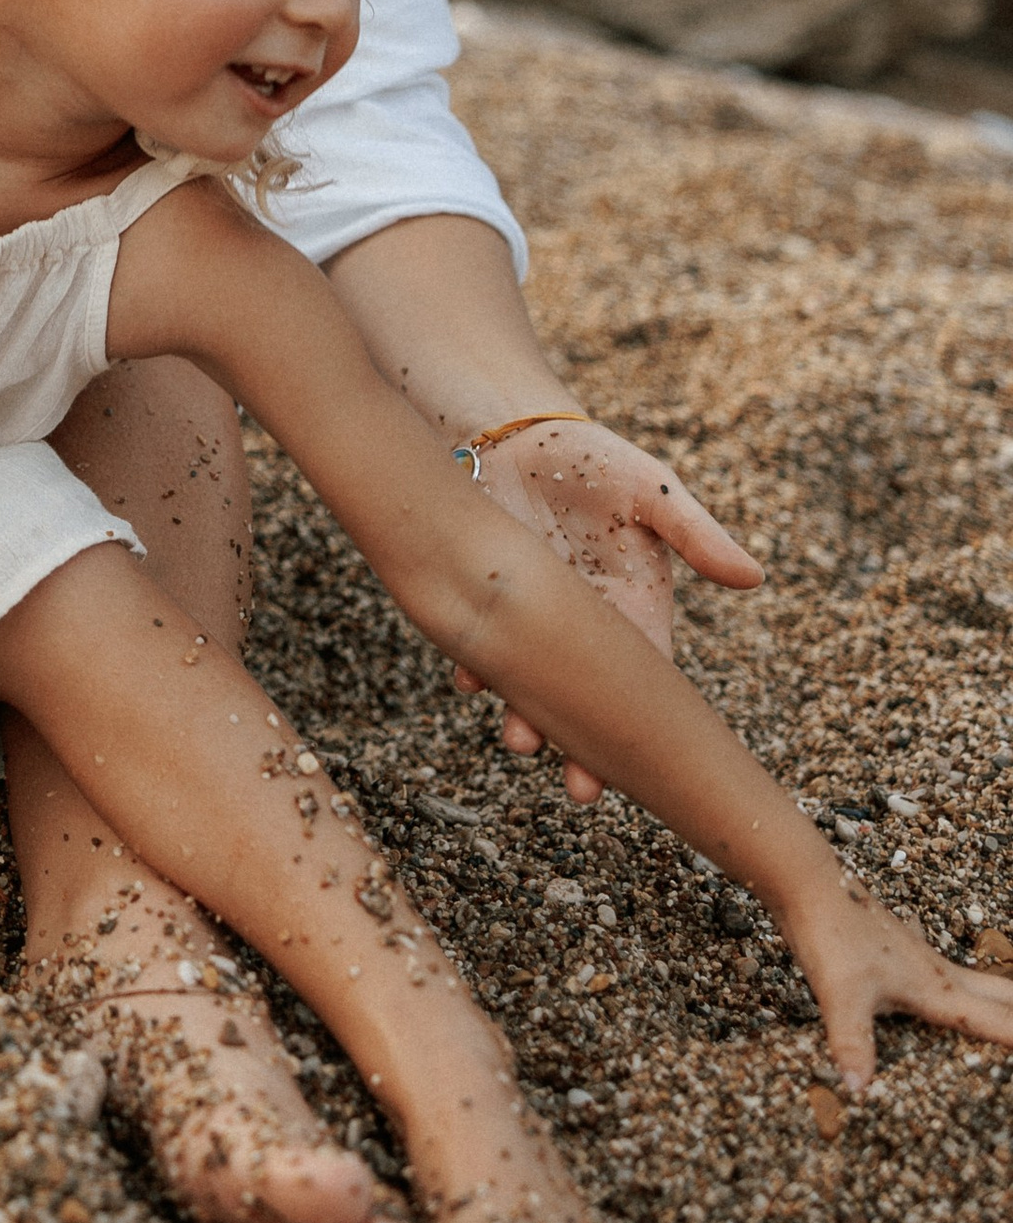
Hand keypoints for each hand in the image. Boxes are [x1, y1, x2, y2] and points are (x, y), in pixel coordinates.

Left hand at [453, 419, 762, 806]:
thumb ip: (694, 533)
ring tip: (522, 739)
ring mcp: (532, 618)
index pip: (645, 678)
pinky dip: (474, 666)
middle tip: (581, 786)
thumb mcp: (650, 489)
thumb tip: (754, 577)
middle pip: (588, 698)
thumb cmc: (594, 462)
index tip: (644, 761)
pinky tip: (469, 680)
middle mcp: (585, 626)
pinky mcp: (485, 601)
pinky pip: (479, 644)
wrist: (516, 436)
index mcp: (635, 607)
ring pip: (533, 683)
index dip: (644, 722)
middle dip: (584, 744)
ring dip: (526, 714)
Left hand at [784, 877, 1012, 1090]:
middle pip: (999, 994)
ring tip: (1008, 1013)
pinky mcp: (896, 951)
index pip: (999, 1022)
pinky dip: (959, 987)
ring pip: (973, 982)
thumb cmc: (830, 936)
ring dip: (997, 999)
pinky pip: (941, 974)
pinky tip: (944, 987)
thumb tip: (859, 1090)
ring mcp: (917, 959)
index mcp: (938, 990)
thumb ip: (853, 1041)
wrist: (807, 884)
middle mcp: (937, 974)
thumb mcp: (841, 996)